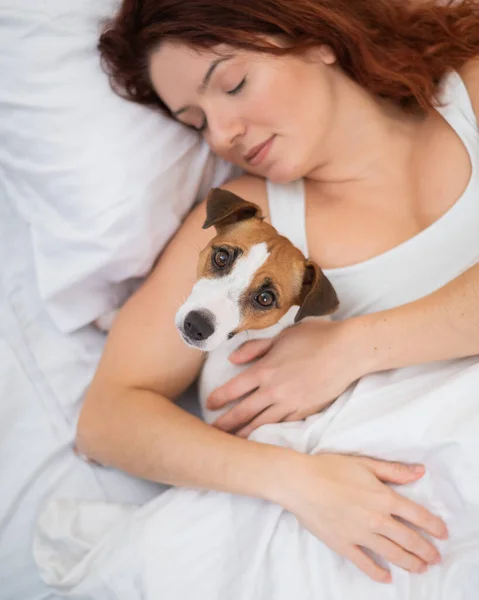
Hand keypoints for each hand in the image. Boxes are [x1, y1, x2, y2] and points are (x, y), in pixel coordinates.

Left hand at [207, 319, 364, 436]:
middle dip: (226, 424)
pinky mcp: (305, 412)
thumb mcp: (281, 336)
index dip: (219, 398)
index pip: (234, 388)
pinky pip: (282, 426)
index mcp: (266, 369)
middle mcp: (274, 389)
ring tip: (231, 443)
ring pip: (261, 424)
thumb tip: (232, 359)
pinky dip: (269, 434)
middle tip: (212, 433)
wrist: (348, 351)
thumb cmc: (316, 338)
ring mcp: (290, 403)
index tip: (209, 405)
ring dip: (244, 434)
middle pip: (243, 411)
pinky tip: (261, 440)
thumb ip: (255, 348)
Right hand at [275, 453, 447, 582]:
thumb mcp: (364, 463)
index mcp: (383, 497)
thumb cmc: (330, 468)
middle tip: (435, 558)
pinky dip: (378, 573)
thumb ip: (393, 471)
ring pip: (392, 554)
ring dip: (410, 563)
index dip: (434, 526)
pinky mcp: (343, 545)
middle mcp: (376, 519)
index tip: (442, 533)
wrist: (300, 482)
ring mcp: (360, 535)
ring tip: (420, 568)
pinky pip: (365, 564)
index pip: (417, 515)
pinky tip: (387, 577)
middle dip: (426, 550)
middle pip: (409, 539)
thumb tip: (420, 472)